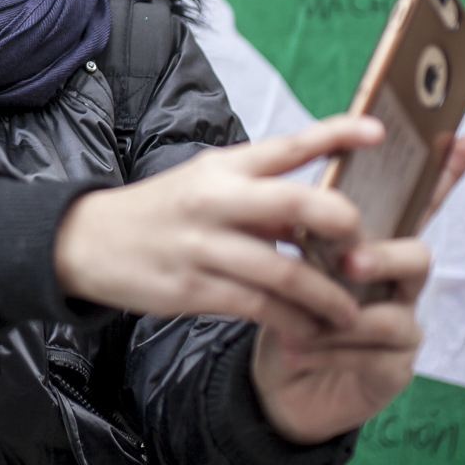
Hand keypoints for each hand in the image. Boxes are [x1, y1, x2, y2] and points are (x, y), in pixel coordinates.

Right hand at [54, 115, 385, 342]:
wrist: (85, 242)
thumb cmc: (159, 212)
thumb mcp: (204, 184)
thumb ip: (258, 193)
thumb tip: (321, 208)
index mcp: (223, 167)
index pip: (288, 145)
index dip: (336, 134)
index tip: (379, 132)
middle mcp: (215, 200)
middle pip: (298, 205)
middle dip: (345, 228)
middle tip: (369, 253)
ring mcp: (203, 245)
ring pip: (286, 270)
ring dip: (329, 296)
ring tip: (352, 313)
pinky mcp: (193, 288)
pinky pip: (259, 307)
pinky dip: (293, 323)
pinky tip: (310, 332)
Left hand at [251, 133, 464, 442]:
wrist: (273, 378)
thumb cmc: (287, 311)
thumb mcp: (289, 262)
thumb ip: (307, 232)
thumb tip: (306, 199)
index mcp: (376, 246)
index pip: (418, 206)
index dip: (444, 175)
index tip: (464, 138)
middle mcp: (399, 283)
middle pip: (418, 256)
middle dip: (386, 256)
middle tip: (349, 261)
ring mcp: (403, 325)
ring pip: (395, 312)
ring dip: (346, 315)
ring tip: (301, 323)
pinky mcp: (393, 367)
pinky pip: (373, 352)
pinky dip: (328, 348)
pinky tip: (295, 349)